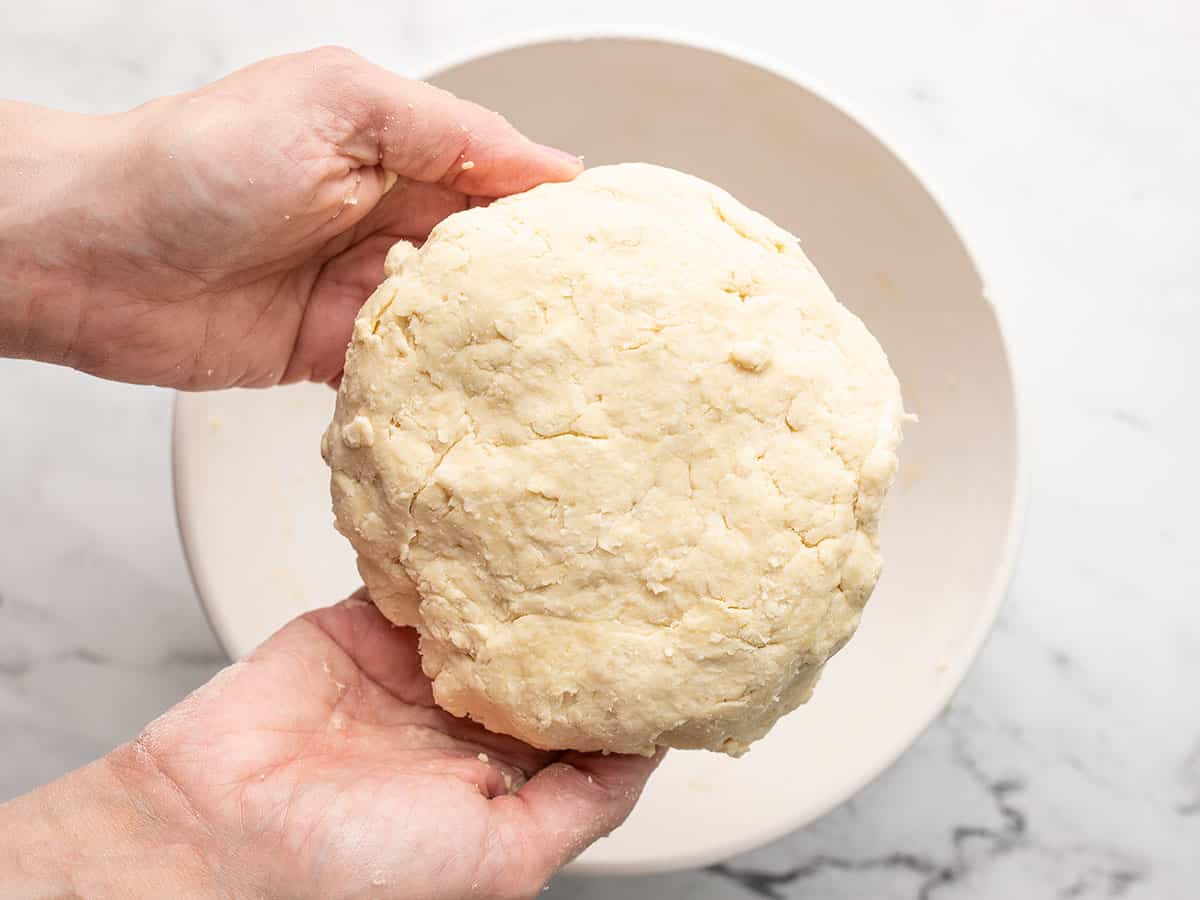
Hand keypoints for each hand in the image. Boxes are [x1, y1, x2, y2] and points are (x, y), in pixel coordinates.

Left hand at [0, 47, 580, 387]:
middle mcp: (388, 221)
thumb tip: (549, 164)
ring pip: (458, 327)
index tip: (621, 249)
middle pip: (492, 263)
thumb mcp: (337, 106)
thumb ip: (445, 132)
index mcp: (399, 151)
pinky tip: (484, 407)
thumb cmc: (199, 160)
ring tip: (565, 375)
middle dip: (543, 291)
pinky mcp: (332, 355)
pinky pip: (407, 378)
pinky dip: (440, 391)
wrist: (92, 253)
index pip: (506, 182)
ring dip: (498, 348)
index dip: (562, 213)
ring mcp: (362, 292)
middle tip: (608, 326)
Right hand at [0, 593, 660, 898]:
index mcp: (500, 785)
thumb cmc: (350, 872)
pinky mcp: (365, 629)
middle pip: (539, 660)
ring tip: (575, 530)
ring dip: (520, 580)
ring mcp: (414, 674)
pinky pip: (419, 581)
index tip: (666, 635)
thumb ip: (580, 804)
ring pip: (487, 612)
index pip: (581, 726)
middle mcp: (462, 728)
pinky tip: (492, 525)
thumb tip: (651, 753)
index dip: (620, 685)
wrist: (212, 832)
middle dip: (577, 620)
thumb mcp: (502, 861)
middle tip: (632, 562)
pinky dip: (449, 556)